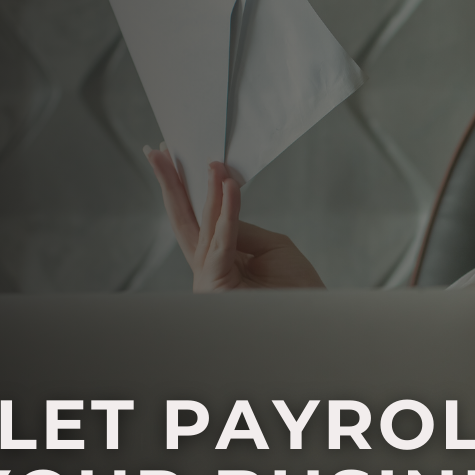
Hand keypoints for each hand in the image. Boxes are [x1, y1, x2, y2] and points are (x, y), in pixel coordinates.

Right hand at [143, 145, 324, 291]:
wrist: (315, 322)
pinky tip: (228, 186)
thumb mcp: (273, 249)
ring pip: (203, 227)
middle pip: (184, 222)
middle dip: (171, 185)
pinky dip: (227, 211)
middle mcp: (207, 272)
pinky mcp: (219, 284)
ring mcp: (209, 281)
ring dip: (206, 191)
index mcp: (218, 264)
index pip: (196, 222)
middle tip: (159, 152)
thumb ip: (243, 227)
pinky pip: (221, 240)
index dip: (185, 191)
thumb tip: (223, 205)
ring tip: (210, 162)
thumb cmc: (298, 290)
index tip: (175, 160)